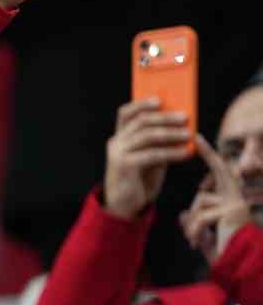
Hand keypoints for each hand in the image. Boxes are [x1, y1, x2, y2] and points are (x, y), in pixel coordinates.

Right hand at [102, 98, 190, 217]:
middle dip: (165, 118)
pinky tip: (185, 153)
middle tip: (185, 117)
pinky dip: (171, 152)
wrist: (126, 205)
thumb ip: (159, 141)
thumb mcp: (150, 155)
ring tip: (188, 134)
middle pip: (141, 121)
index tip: (160, 100)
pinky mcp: (124, 166)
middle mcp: (116, 142)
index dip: (141, 103)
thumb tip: (181, 125)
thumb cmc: (141, 178)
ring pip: (147, 135)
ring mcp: (118, 153)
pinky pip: (151, 154)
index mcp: (120, 136)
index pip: (126, 113)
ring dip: (170, 133)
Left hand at [182, 135, 255, 264]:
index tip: (198, 138)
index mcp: (231, 199)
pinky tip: (197, 243)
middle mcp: (236, 196)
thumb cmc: (224, 249)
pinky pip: (200, 216)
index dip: (209, 155)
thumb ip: (196, 222)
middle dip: (207, 156)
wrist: (240, 264)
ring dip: (192, 225)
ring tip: (194, 239)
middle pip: (216, 176)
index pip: (219, 173)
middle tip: (196, 139)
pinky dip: (194, 231)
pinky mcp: (230, 211)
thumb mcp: (205, 234)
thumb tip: (184, 214)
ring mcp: (235, 202)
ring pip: (199, 204)